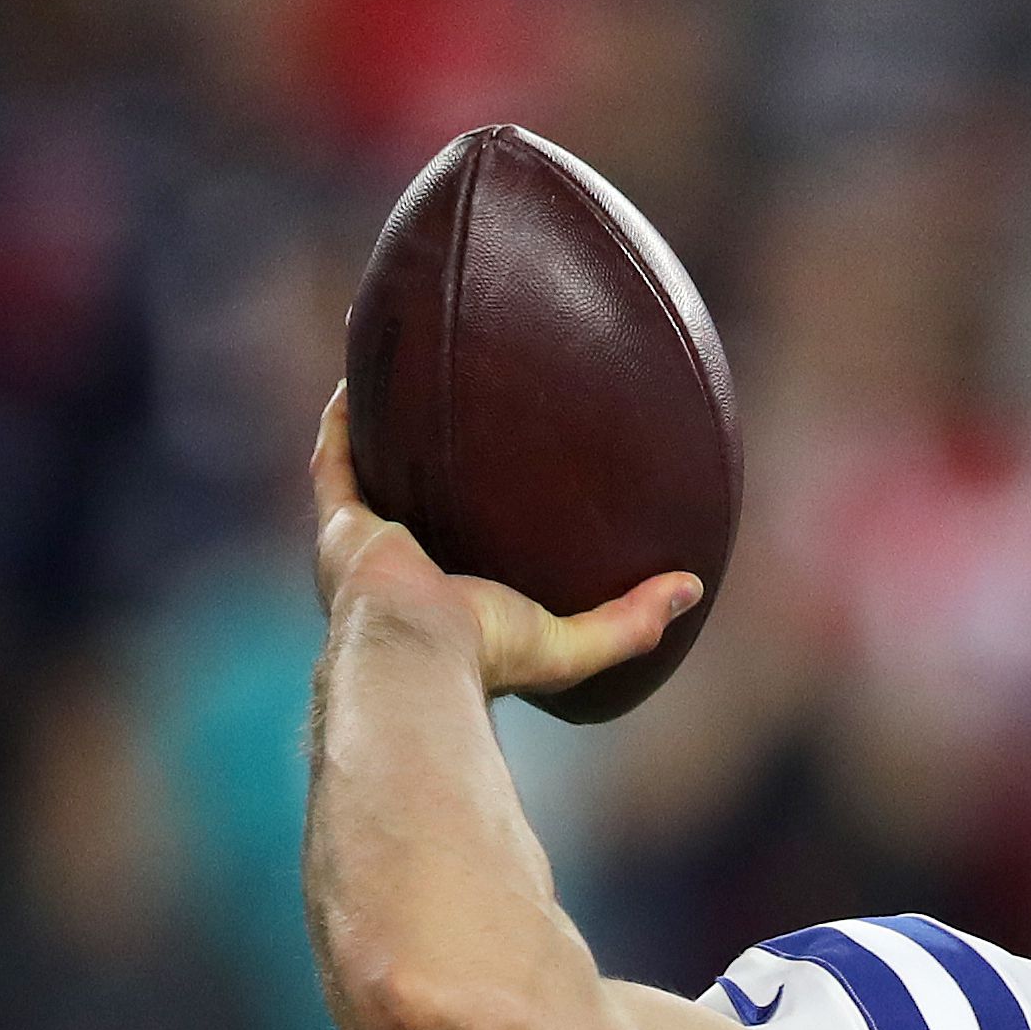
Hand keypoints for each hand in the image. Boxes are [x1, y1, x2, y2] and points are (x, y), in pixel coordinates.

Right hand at [310, 393, 698, 700]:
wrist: (421, 653)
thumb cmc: (489, 657)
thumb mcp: (576, 643)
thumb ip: (633, 621)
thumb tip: (694, 588)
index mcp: (444, 600)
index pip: (460, 549)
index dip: (476, 513)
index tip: (506, 475)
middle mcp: (399, 570)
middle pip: (412, 502)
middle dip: (426, 461)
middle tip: (456, 411)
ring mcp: (362, 545)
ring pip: (369, 472)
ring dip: (381, 429)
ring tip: (401, 376)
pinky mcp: (339, 522)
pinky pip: (336, 457)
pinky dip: (344, 417)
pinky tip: (361, 372)